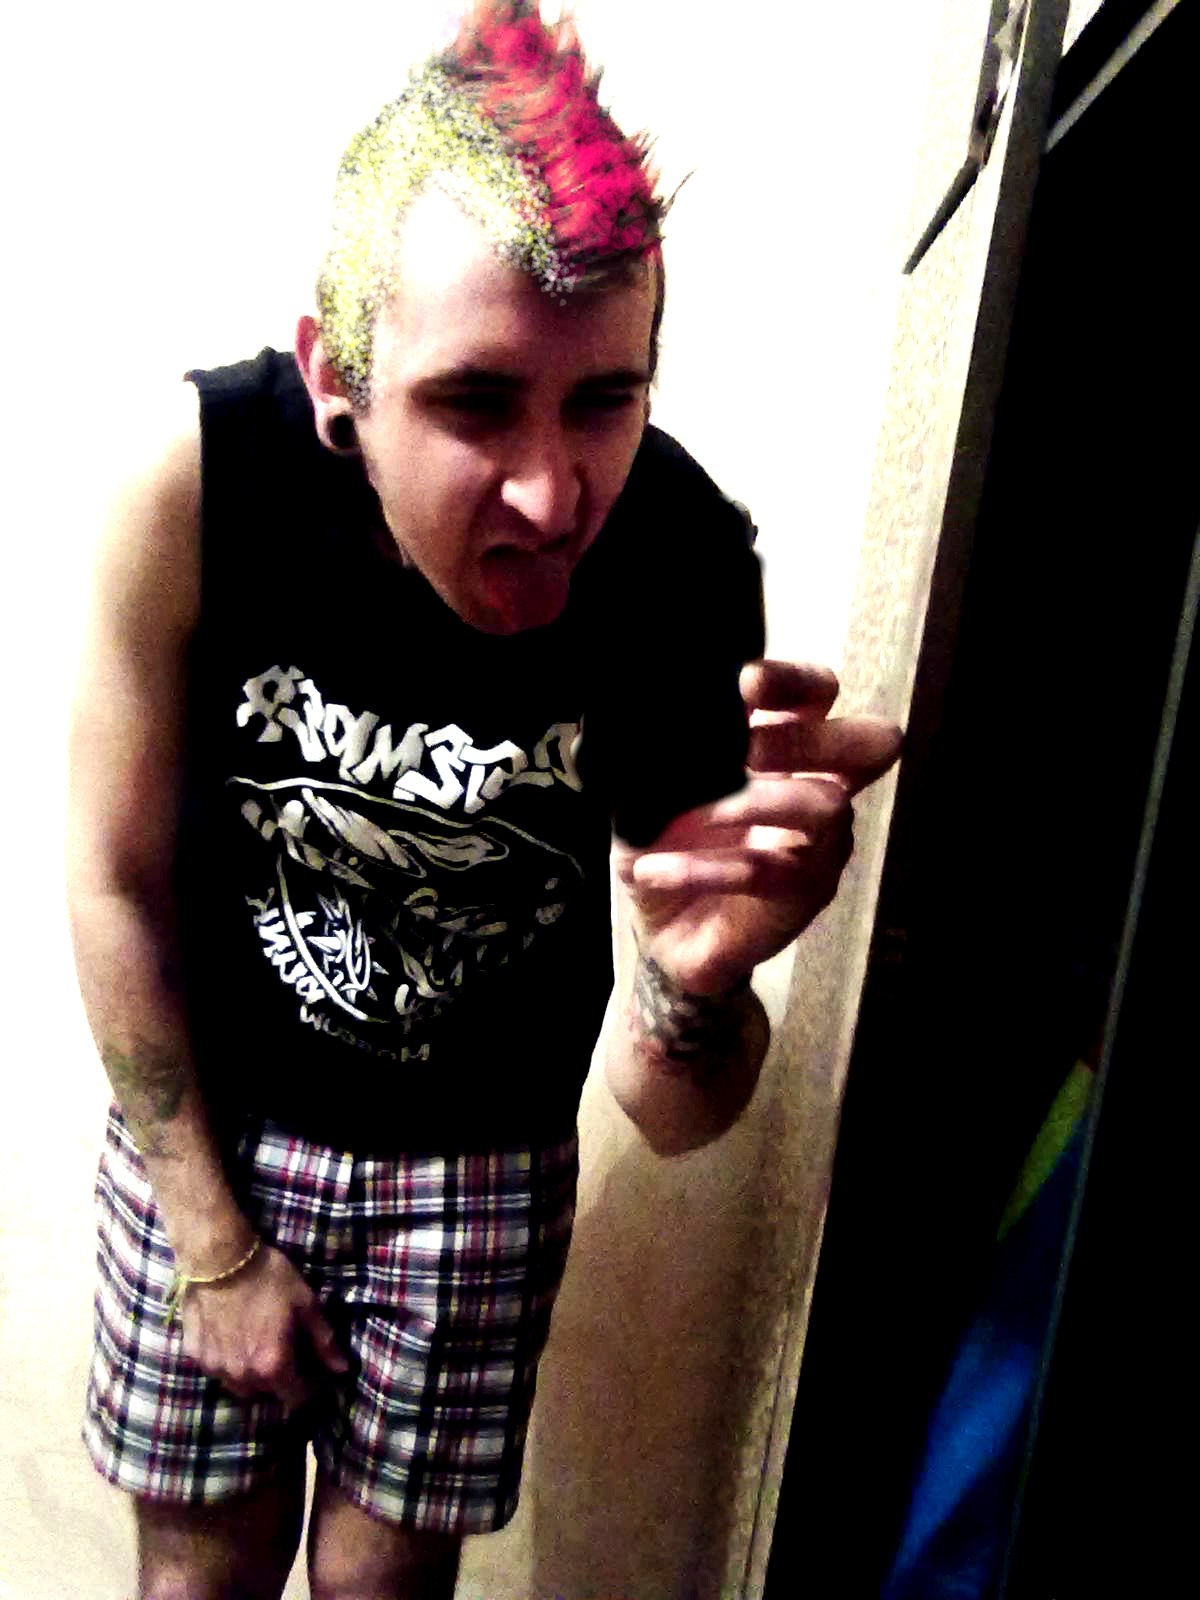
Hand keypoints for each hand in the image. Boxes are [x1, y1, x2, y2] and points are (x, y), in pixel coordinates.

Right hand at [179, 1241, 348, 1411]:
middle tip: (285, 1350)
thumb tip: (342, 1369)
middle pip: (267, 1392)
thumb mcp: (306, 1304)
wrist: (219, 1258)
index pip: (295, 1398)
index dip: (309, 1386)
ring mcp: (215, 1368)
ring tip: (258, 1346)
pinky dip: (228, 1361)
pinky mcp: (194, 1354)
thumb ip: (324, 1340)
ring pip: (239, 1385)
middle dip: (280, 1378)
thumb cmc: (268, 1278)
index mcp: (272, 1366)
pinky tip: (232, 1337)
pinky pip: (217, 1369)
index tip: (312, 1367)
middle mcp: (242, 1376)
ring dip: (252, 1374)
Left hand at [614, 660, 902, 995]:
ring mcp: (821, 846)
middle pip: (869, 745)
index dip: (796, 679)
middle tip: (745, 749)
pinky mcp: (803, 896)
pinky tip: (653, 867)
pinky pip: (767, 873)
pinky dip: (703, 867)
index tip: (746, 682)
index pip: (820, 693)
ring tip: (695, 813)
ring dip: (754, 801)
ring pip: (826, 807)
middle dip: (808, 736)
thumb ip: (667, 748)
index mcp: (788, 750)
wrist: (664, 930)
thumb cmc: (670, 843)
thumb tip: (647, 708)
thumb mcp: (658, 788)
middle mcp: (820, 791)